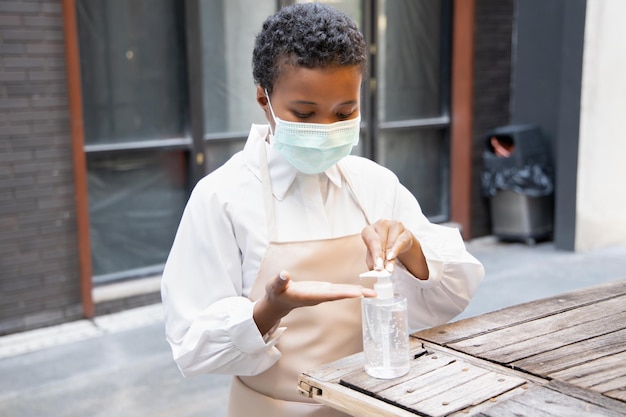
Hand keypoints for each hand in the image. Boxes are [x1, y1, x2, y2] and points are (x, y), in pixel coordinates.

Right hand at [253, 271, 375, 334]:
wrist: (277, 301)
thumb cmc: (276, 293)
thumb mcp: (275, 285)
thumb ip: (279, 280)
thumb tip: (284, 274)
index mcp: (310, 295)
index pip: (330, 294)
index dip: (344, 293)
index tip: (358, 293)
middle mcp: (319, 296)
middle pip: (341, 295)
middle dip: (357, 294)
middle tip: (374, 294)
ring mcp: (322, 294)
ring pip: (342, 293)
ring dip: (357, 292)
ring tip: (373, 293)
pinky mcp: (322, 290)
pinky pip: (339, 290)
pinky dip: (350, 289)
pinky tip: (360, 289)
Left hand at [361, 219, 414, 270]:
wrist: (397, 242)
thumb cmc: (381, 248)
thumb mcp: (374, 255)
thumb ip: (373, 261)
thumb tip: (376, 269)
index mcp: (369, 230)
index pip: (371, 240)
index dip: (375, 253)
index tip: (377, 265)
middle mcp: (380, 224)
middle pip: (381, 241)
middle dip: (382, 257)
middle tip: (382, 268)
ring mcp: (393, 225)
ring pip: (391, 242)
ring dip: (390, 256)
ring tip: (389, 267)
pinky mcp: (405, 231)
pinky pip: (401, 242)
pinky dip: (396, 250)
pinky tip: (393, 257)